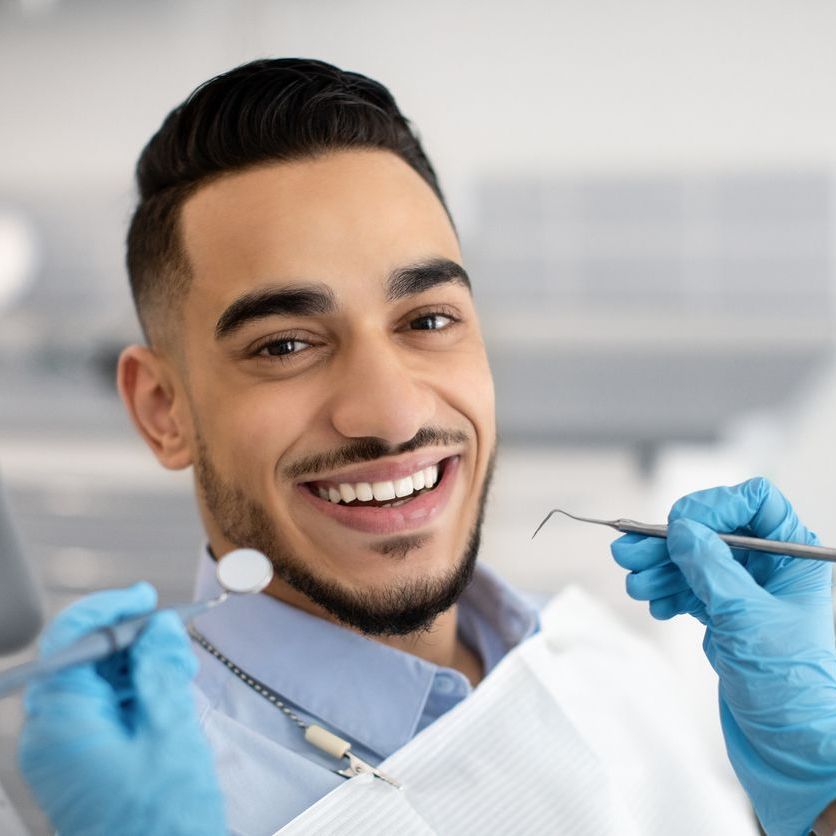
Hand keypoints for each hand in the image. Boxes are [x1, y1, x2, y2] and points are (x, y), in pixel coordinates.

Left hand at [19, 583, 225, 835]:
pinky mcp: (82, 760)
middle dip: (131, 642)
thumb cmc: (164, 820)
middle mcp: (52, 734)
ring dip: (138, 666)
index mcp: (63, 724)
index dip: (109, 609)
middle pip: (83, 659)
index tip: (146, 598)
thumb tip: (158, 626)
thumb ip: (161, 670)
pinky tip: (168, 695)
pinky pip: (104, 708)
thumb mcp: (170, 732)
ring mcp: (65, 750)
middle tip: (176, 643)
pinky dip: (136, 692)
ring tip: (179, 674)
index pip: (71, 641)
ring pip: (97, 681)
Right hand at [611, 478, 835, 835]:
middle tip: (629, 552)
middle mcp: (771, 570)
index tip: (680, 525)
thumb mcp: (745, 618)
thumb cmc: (790, 688)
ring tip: (636, 583)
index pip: (755, 503)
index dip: (715, 506)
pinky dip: (668, 592)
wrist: (791, 751)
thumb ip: (710, 568)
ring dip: (660, 568)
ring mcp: (747, 593)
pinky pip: (689, 589)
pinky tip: (656, 603)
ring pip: (695, 561)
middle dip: (669, 542)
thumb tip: (681, 529)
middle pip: (713, 532)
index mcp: (794, 559)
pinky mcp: (726, 617)